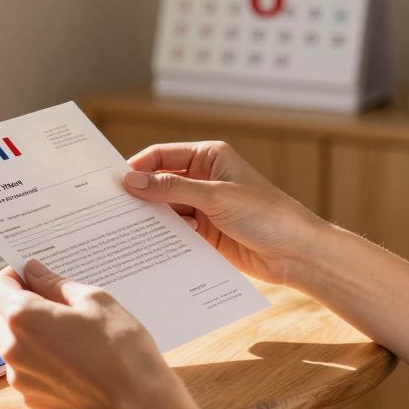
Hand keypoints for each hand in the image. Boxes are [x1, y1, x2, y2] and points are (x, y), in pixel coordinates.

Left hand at [0, 260, 184, 408]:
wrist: (138, 404)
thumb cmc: (121, 348)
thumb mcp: (94, 300)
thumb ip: (55, 283)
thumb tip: (33, 271)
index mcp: (23, 317)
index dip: (14, 276)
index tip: (34, 276)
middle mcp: (12, 349)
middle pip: (4, 316)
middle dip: (25, 307)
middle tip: (62, 308)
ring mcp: (20, 378)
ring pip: (15, 344)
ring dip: (33, 336)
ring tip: (72, 338)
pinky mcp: (32, 398)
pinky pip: (27, 370)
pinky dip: (42, 361)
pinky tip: (73, 362)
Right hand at [122, 141, 325, 287]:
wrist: (296, 253)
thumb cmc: (266, 214)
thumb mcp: (215, 197)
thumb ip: (171, 189)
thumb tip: (132, 181)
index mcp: (209, 157)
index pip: (163, 156)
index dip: (139, 167)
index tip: (115, 183)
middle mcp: (204, 179)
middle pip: (160, 183)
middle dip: (141, 194)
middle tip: (112, 207)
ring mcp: (203, 207)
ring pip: (165, 208)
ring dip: (151, 218)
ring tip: (126, 228)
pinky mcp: (204, 233)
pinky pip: (175, 231)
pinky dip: (163, 236)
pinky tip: (148, 244)